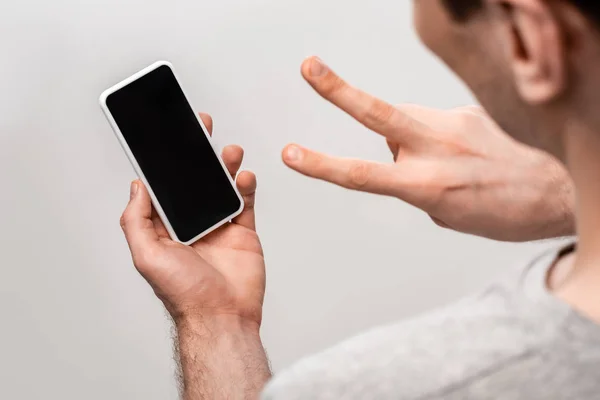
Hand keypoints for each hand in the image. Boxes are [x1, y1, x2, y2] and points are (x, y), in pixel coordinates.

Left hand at [120, 113, 264, 326]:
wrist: (223, 317)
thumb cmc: (185, 294)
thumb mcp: (147, 256)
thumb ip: (137, 220)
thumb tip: (136, 186)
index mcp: (166, 228)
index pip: (164, 188)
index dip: (166, 163)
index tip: (169, 138)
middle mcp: (192, 224)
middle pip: (195, 181)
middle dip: (199, 154)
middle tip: (202, 128)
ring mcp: (218, 226)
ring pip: (222, 186)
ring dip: (225, 165)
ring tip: (228, 151)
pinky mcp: (242, 232)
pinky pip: (245, 202)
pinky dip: (246, 185)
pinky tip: (244, 176)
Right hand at [282, 57, 574, 241]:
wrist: (551, 193)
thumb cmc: (499, 211)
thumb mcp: (444, 212)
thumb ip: (412, 179)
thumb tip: (397, 150)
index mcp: (427, 185)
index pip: (361, 174)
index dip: (320, 164)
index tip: (291, 153)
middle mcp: (437, 148)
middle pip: (378, 114)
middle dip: (337, 89)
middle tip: (309, 66)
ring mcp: (453, 123)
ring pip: (404, 119)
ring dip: (404, 136)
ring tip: (440, 162)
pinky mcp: (467, 111)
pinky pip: (431, 121)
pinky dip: (433, 135)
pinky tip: (459, 152)